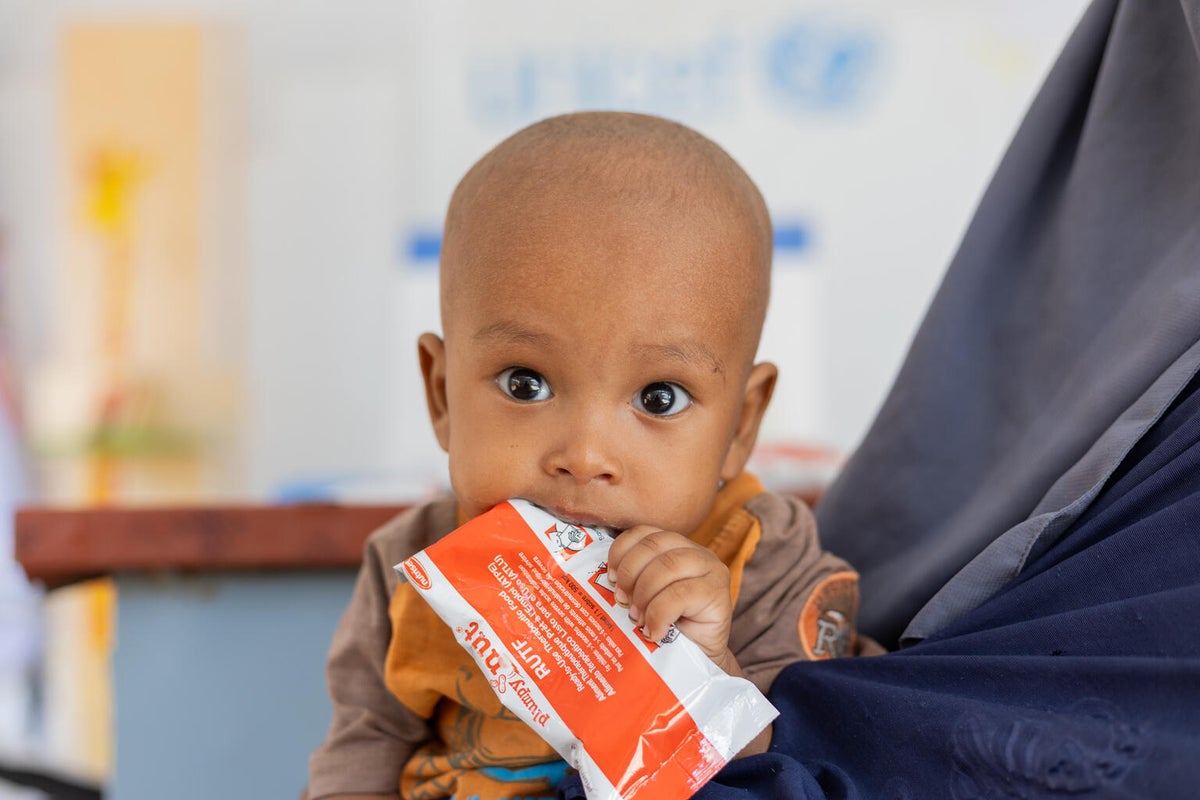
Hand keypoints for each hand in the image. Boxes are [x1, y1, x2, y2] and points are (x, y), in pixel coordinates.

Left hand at [605, 525, 732, 662]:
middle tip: (621, 601)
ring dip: (644, 594)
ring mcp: (711, 569)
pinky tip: (654, 631)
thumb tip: (604, 579)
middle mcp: (695, 552)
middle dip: (631, 573)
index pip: (643, 533)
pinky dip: (660, 614)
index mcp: (674, 547)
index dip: (621, 551)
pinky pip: (681, 594)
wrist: (698, 659)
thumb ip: (632, 582)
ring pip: (667, 566)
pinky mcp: (718, 592)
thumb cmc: (667, 628)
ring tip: (637, 618)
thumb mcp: (645, 598)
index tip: (610, 578)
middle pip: (654, 545)